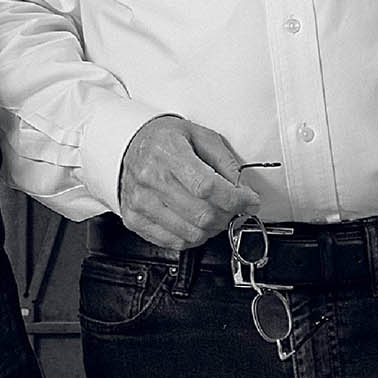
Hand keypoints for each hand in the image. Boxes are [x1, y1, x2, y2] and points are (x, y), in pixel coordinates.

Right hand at [119, 115, 259, 250]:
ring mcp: (140, 202)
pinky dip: (193, 237)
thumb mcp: (200, 135)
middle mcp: (150, 178)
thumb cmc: (164, 140)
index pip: (207, 186)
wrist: (129, 145)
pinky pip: (174, 242)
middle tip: (233, 207)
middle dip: (228, 215)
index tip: (248, 200)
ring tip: (214, 214)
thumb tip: (242, 189)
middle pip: (202, 214)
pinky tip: (196, 222)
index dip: (235, 199)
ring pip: (191, 233)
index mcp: (167, 152)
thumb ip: (225, 161)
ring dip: (212, 228)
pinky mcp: (135, 219)